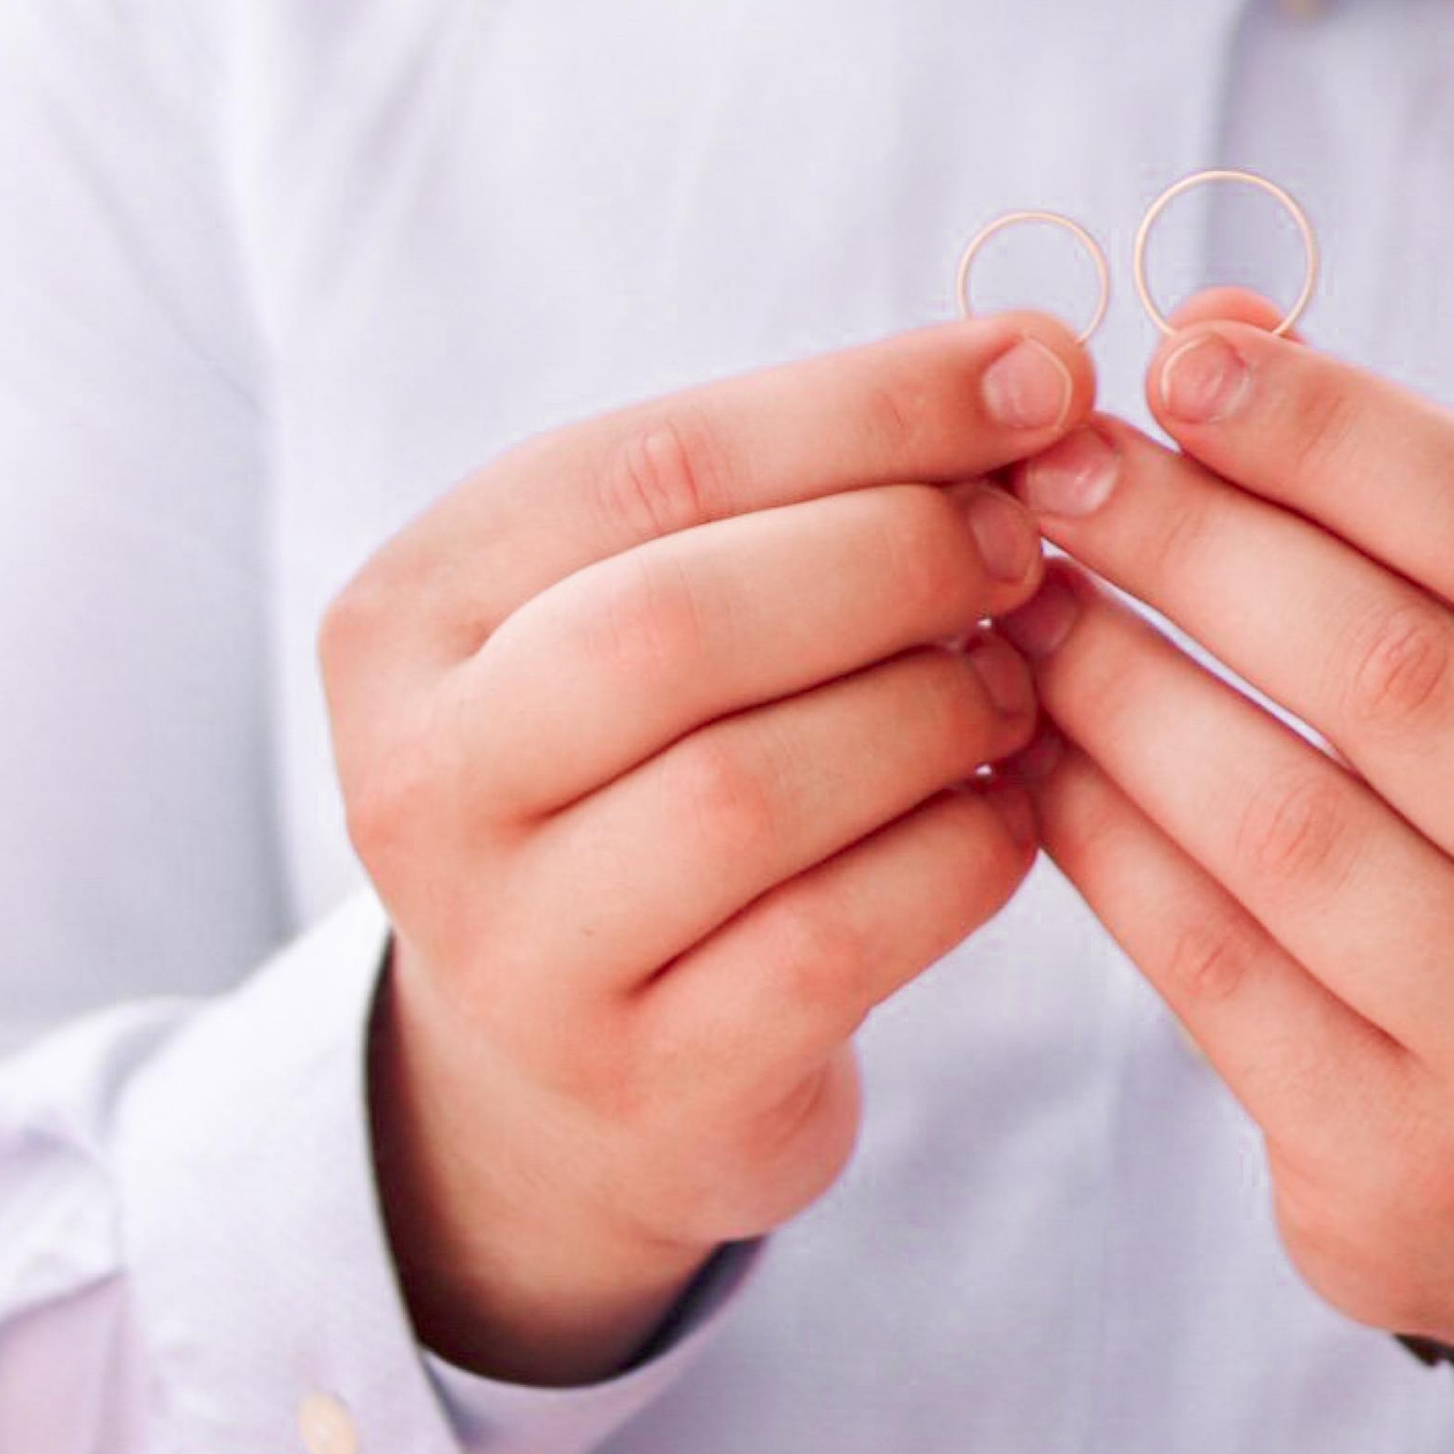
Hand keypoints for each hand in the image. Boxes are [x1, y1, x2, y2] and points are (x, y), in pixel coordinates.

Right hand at [317, 313, 1085, 1379]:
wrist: (575, 1066)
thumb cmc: (653, 756)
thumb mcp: (663, 590)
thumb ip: (809, 477)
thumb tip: (1039, 368)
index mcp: (409, 611)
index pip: (655, 462)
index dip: (870, 404)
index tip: (1043, 371)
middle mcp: (421, 783)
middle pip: (677, 622)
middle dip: (892, 554)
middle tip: (1023, 541)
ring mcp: (516, 955)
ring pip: (753, 790)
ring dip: (933, 706)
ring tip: (1009, 675)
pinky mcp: (643, 1084)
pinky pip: (836, 940)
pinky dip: (959, 850)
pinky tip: (1008, 806)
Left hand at [997, 294, 1453, 1374]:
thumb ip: (1424, 514)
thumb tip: (1221, 328)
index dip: (1342, 431)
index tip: (1184, 358)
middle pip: (1396, 669)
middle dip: (1200, 540)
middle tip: (1063, 470)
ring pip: (1284, 817)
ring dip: (1121, 680)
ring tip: (1030, 596)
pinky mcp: (1412, 1172)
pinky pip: (1210, 961)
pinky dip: (1102, 832)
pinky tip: (1033, 747)